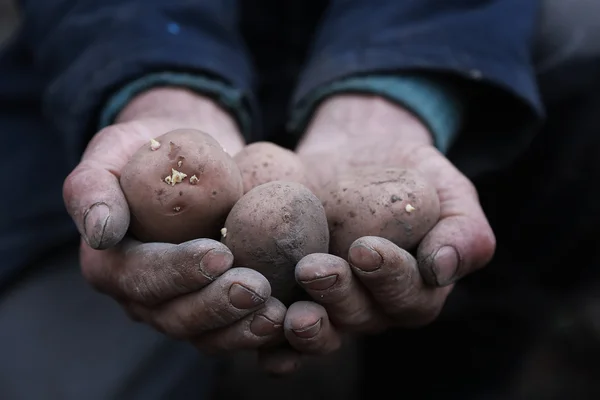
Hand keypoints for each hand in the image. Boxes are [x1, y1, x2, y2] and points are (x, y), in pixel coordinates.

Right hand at [63, 88, 284, 352]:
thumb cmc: (147, 150)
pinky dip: (256, 329)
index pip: (140, 277)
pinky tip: (285, 317)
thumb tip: (101, 234)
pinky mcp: (211, 306)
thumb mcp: (111, 152)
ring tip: (276, 312)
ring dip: (240, 328)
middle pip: (174, 316)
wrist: (188, 159)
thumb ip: (93, 188)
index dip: (178, 272)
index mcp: (110, 265)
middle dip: (216, 305)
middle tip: (257, 287)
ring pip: (204, 334)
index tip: (220, 254)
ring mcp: (178, 305)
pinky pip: (230, 330)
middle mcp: (141, 295)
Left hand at [278, 95, 495, 359]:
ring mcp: (330, 306)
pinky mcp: (292, 297)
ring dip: (304, 328)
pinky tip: (256, 326)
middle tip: (315, 269)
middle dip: (338, 297)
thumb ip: (462, 228)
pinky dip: (269, 340)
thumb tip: (442, 268)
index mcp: (413, 289)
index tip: (366, 249)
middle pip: (359, 318)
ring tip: (287, 308)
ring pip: (321, 333)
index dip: (388, 279)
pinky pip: (281, 333)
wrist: (355, 157)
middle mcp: (371, 307)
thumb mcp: (448, 189)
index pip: (408, 297)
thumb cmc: (408, 174)